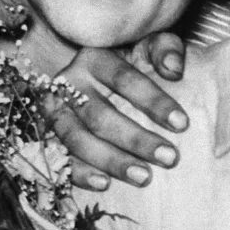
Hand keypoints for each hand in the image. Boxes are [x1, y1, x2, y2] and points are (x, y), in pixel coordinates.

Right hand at [42, 34, 188, 190]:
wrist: (95, 74)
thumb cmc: (131, 60)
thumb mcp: (148, 45)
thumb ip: (165, 49)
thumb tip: (174, 69)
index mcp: (94, 58)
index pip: (124, 79)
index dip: (153, 101)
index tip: (182, 123)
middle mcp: (68, 84)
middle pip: (100, 115)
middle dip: (136, 139)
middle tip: (169, 157)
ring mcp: (54, 112)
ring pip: (77, 139)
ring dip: (111, 160)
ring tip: (143, 177)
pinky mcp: (47, 135)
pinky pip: (59, 158)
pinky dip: (79, 173)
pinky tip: (104, 184)